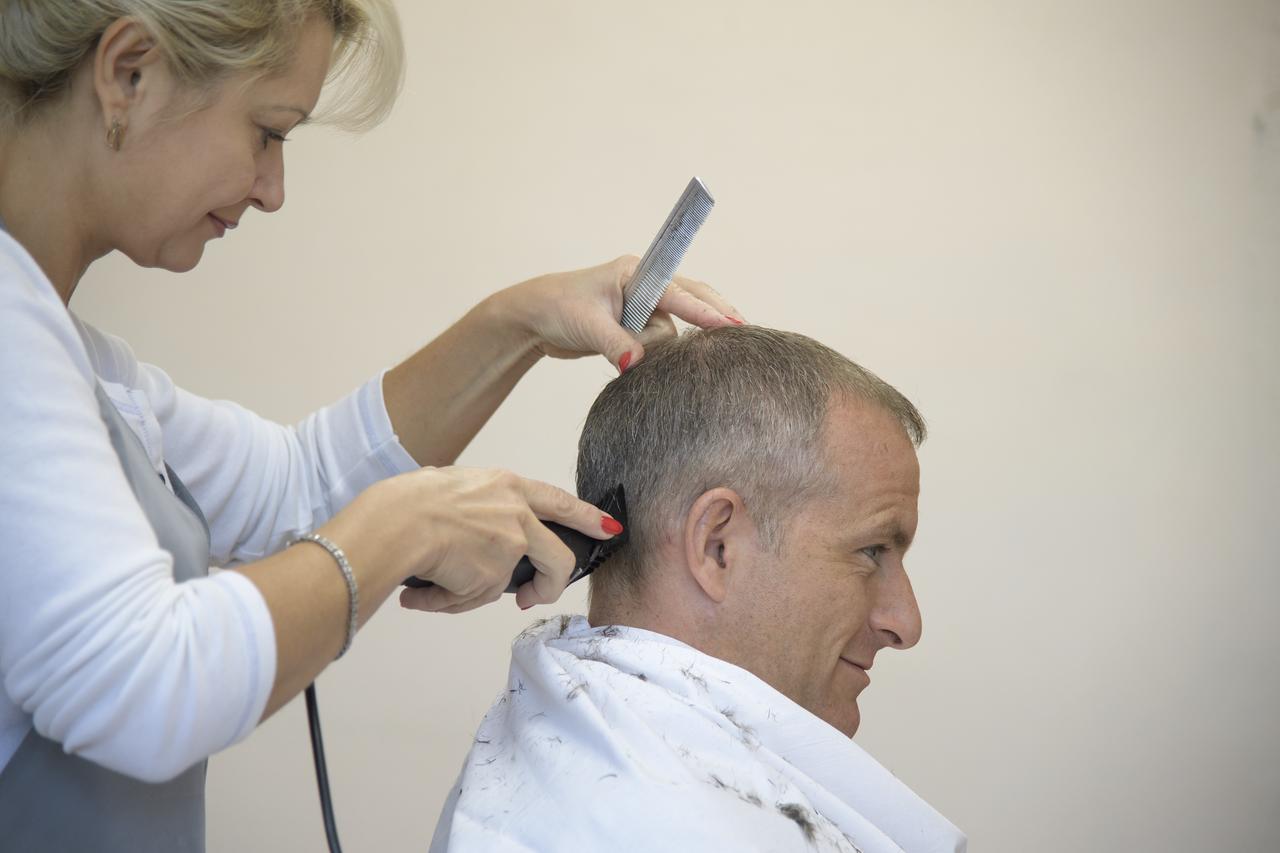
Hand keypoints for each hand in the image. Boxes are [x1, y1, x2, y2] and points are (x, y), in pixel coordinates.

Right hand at [358, 467, 619, 612]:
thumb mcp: (452, 486)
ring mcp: (510, 545)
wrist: (395, 524)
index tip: (608, 528)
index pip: (560, 501)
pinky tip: (423, 593)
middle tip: (535, 597)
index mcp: (507, 486)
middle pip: (559, 556)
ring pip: (506, 584)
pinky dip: (448, 599)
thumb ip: (478, 510)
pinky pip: (474, 598)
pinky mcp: (495, 576)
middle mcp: (517, 513)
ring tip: (445, 589)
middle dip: (553, 583)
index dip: (587, 517)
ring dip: (476, 592)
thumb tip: (478, 543)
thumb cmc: (409, 504)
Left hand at [497, 256, 745, 372]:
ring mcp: (643, 306)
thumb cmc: (557, 307)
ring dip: (664, 346)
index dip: (705, 310)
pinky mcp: (637, 326)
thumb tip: (638, 364)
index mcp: (636, 273)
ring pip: (672, 330)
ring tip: (636, 353)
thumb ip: (617, 344)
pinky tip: (658, 363)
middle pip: (691, 298)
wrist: (534, 317)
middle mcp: (644, 286)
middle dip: (714, 313)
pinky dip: (661, 353)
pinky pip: (662, 340)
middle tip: (743, 329)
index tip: (730, 324)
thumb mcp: (587, 326)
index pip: (678, 293)